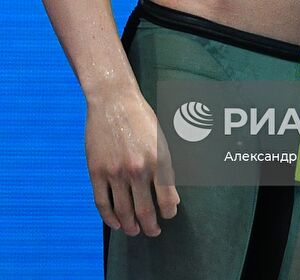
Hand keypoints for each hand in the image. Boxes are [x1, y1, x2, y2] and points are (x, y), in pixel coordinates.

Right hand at [86, 89, 179, 236]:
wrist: (113, 99)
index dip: (169, 212)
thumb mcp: (161, 139)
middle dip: (150, 226)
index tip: (168, 216)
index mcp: (159, 159)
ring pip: (123, 212)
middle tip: (153, 231)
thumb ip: (166, 169)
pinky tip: (115, 223)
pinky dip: (109, 218)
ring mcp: (115, 172)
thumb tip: (172, 198)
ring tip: (135, 230)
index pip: (167, 199)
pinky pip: (102, 203)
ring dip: (130, 226)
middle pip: (145, 211)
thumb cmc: (141, 117)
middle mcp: (138, 168)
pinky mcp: (96, 171)